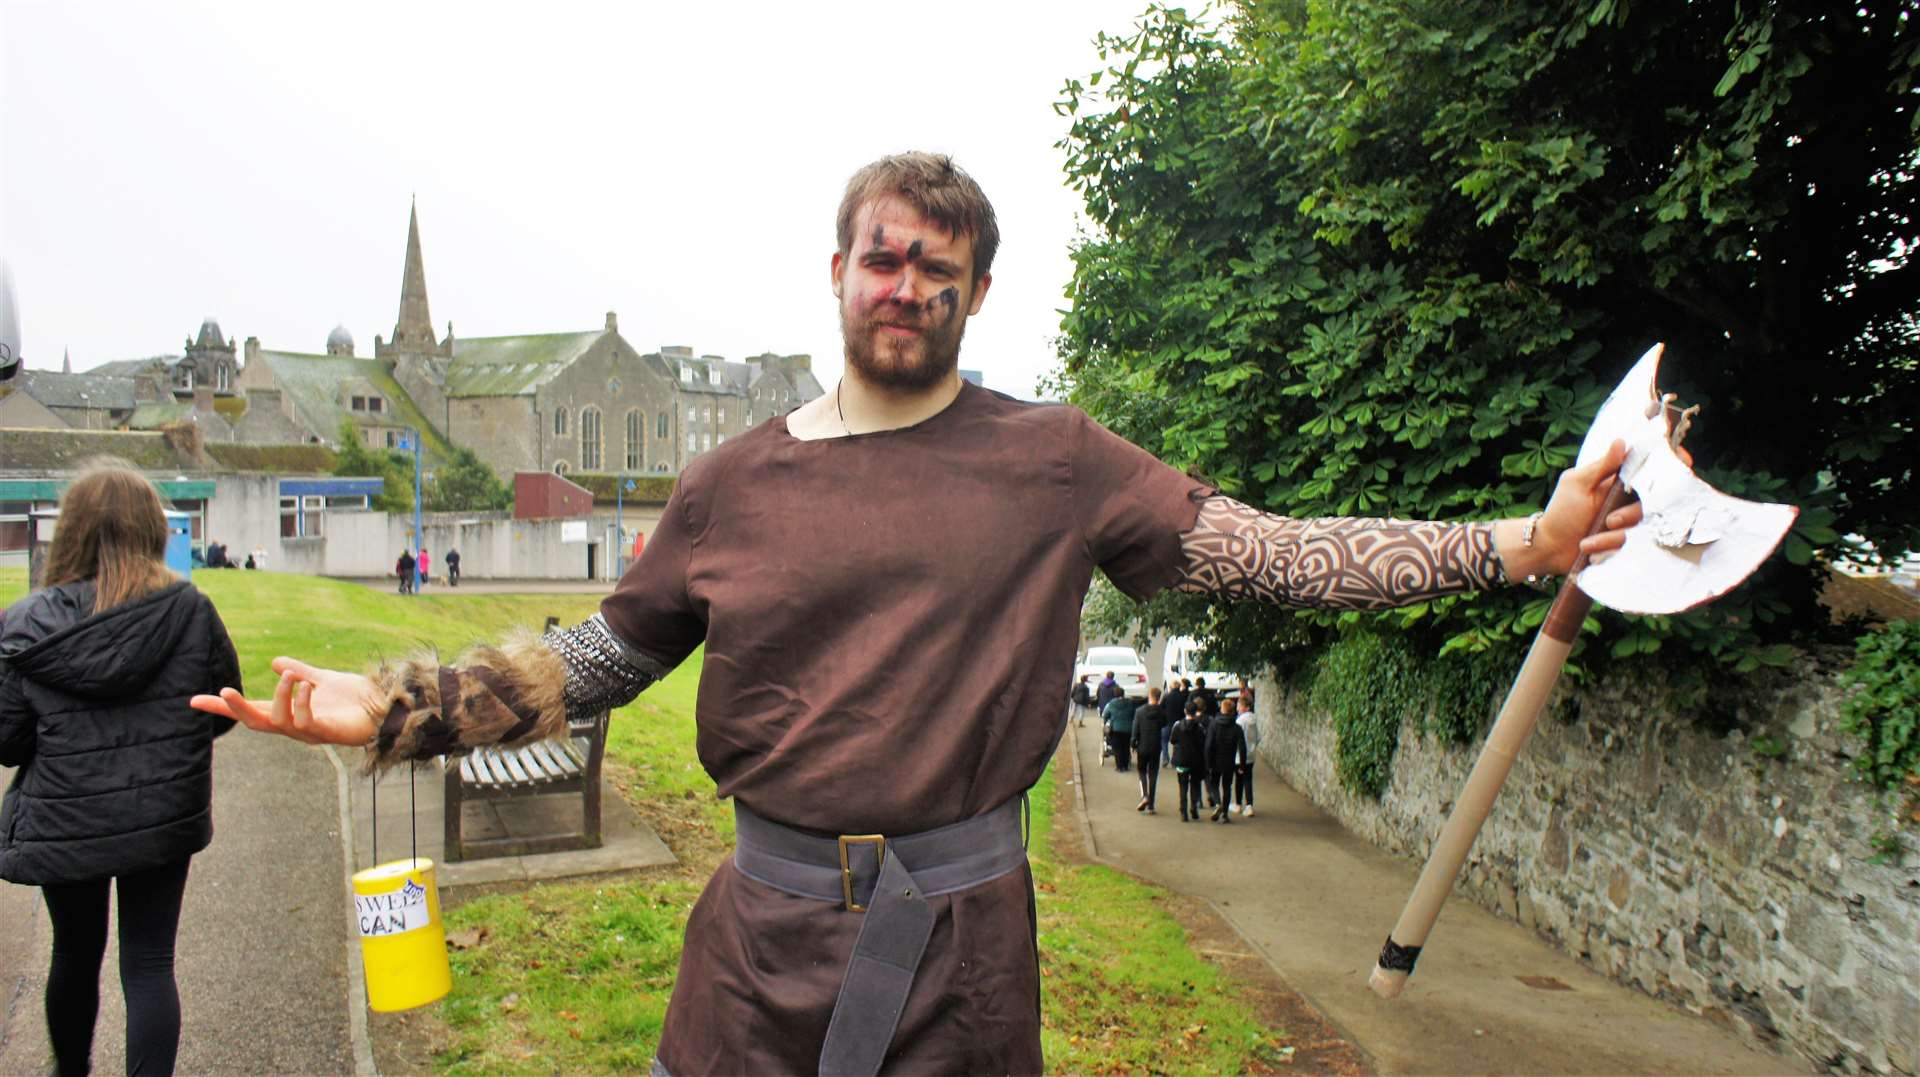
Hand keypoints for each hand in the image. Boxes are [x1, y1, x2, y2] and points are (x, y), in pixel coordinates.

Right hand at [190, 657, 383, 746]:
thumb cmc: (354, 700)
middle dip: (235, 709)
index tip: (193, 700)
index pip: (250, 710)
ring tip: (290, 675)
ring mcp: (310, 732)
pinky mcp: (327, 732)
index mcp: (289, 713)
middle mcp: (294, 726)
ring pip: (278, 722)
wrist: (385, 708)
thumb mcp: (321, 679)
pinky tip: (307, 686)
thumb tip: (274, 663)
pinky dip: (301, 702)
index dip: (223, 707)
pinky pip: (305, 722)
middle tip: (223, 691)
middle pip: (254, 723)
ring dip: (280, 695)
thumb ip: (299, 672)